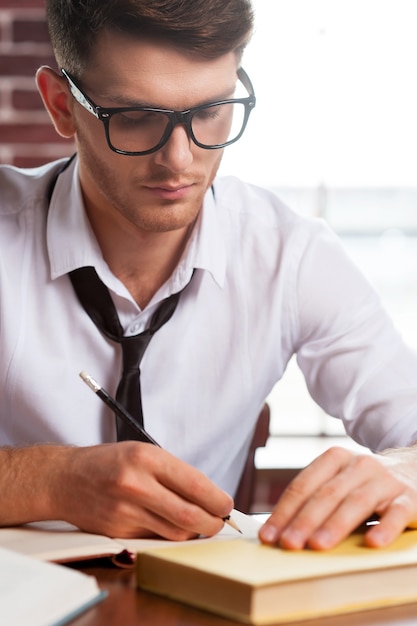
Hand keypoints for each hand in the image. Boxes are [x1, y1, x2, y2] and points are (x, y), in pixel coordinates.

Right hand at [0, 443, 232, 539]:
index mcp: (147, 458)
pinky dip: (167, 535)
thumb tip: (209, 497)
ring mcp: (126, 511)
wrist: (66, 478)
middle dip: (213, 523)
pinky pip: (155, 539)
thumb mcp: (143, 452)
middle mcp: (137, 484)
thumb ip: (174, 473)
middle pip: (190, 516)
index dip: (218, 500)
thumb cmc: (109, 462)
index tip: (226, 505)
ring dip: (193, 532)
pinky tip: (169, 524)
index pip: (196, 484)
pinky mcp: (118, 531)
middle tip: (219, 522)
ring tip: (198, 523)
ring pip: (175, 533)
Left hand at [258, 445, 416, 549]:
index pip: (303, 486)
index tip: (268, 536)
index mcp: (335, 459)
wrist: (414, 470)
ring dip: (335, 525)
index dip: (284, 511)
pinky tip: (372, 543)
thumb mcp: (340, 482)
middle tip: (288, 544)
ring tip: (317, 546)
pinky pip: (396, 513)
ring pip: (356, 502)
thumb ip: (315, 500)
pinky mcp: (409, 498)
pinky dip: (385, 528)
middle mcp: (358, 465)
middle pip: (326, 494)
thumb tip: (278, 531)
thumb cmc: (365, 484)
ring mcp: (385, 480)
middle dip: (304, 520)